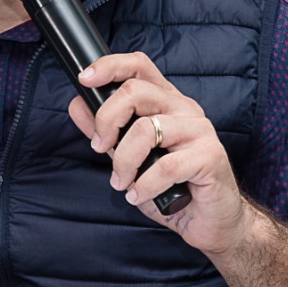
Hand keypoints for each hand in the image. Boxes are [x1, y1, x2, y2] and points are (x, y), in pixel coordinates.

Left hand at [68, 52, 252, 255]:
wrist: (210, 220)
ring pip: (145, 129)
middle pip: (135, 91)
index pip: (139, 65)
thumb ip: (107, 131)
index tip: (84, 80)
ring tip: (122, 182)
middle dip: (106, 121)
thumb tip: (77, 105)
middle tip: (101, 149)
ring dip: (124, 161)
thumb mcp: (130, 158)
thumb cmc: (172, 187)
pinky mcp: (210, 156)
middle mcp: (184, 108)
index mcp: (166, 101)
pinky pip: (165, 166)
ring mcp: (199, 130)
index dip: (109, 67)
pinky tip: (138, 196)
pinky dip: (144, 186)